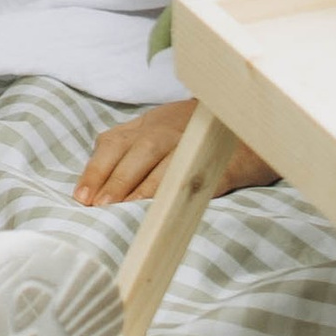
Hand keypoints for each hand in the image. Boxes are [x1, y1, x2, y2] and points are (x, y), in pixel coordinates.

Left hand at [74, 99, 277, 207]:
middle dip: (115, 180)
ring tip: (122, 211)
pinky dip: (179, 191)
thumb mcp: (160, 134)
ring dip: (141, 189)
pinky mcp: (224, 163)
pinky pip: (198, 174)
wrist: (254, 127)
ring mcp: (197, 143)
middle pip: (136, 152)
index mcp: (149, 125)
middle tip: (100, 206)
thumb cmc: (197, 137)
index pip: (114, 142)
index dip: (96, 169)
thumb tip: (97, 187)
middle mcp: (170, 128)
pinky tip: (165, 209)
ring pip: (164, 163)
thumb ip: (131, 151)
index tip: (81, 196)